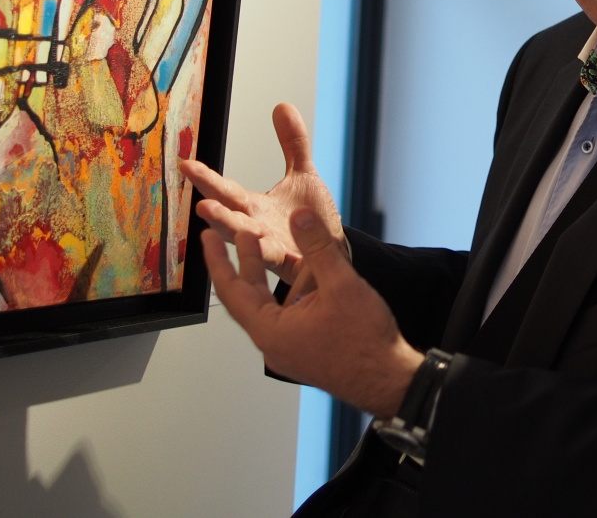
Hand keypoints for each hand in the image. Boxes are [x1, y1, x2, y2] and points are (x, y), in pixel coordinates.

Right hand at [180, 103, 344, 284]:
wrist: (332, 251)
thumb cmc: (311, 218)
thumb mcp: (303, 174)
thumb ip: (293, 143)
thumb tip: (281, 106)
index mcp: (256, 207)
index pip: (228, 191)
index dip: (207, 179)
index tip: (186, 164)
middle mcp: (258, 228)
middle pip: (233, 218)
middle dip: (216, 212)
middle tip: (201, 204)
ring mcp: (272, 248)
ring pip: (249, 241)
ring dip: (235, 232)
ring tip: (220, 222)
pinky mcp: (293, 263)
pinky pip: (279, 259)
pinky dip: (270, 252)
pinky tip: (262, 243)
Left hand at [204, 208, 423, 417]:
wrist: (389, 379)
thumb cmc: (364, 340)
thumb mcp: (340, 284)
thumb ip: (318, 247)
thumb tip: (300, 216)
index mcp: (270, 331)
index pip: (232, 291)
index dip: (218, 260)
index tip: (207, 237)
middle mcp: (272, 344)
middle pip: (246, 298)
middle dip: (240, 263)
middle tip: (229, 235)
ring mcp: (288, 350)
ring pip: (266, 307)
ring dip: (264, 277)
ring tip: (263, 248)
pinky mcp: (304, 351)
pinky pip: (284, 317)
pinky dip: (283, 293)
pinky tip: (299, 279)